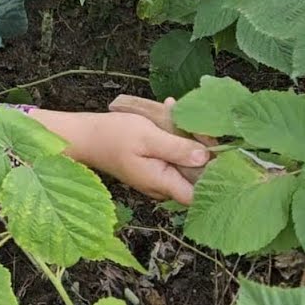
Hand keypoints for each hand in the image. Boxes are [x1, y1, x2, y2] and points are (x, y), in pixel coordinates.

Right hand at [28, 109, 209, 204]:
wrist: (86, 137)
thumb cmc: (113, 136)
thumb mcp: (146, 136)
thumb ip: (176, 148)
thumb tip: (205, 157)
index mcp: (162, 182)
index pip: (199, 193)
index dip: (214, 174)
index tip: (217, 149)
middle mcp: (163, 186)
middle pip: (197, 176)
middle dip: (204, 148)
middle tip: (199, 122)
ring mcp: (159, 178)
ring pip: (187, 163)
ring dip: (190, 139)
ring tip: (180, 111)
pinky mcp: (156, 167)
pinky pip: (175, 156)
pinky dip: (178, 138)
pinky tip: (171, 113)